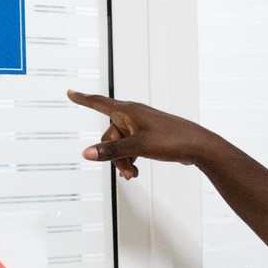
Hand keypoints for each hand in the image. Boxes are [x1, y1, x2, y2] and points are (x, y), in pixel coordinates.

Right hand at [67, 89, 217, 180]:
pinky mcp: (149, 137)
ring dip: (122, 161)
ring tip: (132, 175)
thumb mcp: (138, 147)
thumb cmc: (171, 140)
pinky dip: (130, 160)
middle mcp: (133, 116)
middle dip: (113, 155)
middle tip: (126, 171)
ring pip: (120, 145)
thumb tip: (86, 153)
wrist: (198, 146)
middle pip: (110, 135)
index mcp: (128, 110)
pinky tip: (135, 172)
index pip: (99, 103)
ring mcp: (142, 126)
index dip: (82, 99)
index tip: (69, 92)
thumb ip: (112, 151)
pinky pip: (131, 148)